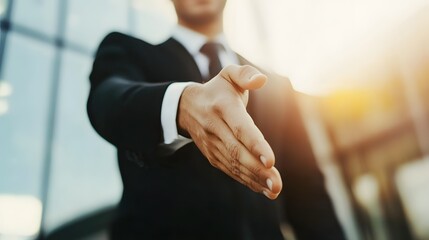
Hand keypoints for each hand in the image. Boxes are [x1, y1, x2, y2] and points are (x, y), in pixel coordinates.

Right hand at [178, 65, 281, 198]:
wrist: (187, 107)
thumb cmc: (217, 90)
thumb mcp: (229, 75)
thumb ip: (246, 74)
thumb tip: (261, 80)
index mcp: (222, 107)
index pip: (240, 127)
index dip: (255, 144)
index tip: (270, 161)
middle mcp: (215, 127)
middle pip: (237, 151)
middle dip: (257, 169)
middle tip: (276, 184)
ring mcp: (212, 144)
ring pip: (233, 164)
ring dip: (254, 179)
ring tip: (274, 189)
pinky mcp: (212, 155)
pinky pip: (229, 170)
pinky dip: (246, 180)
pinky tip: (263, 188)